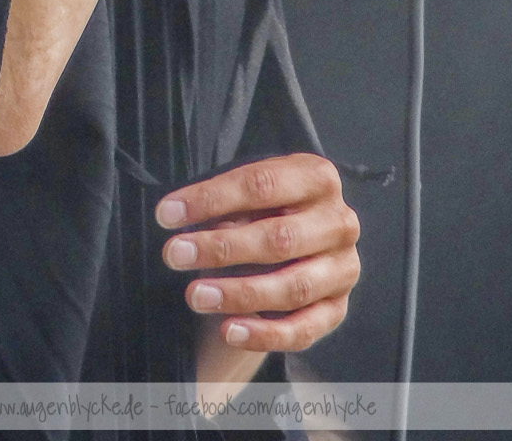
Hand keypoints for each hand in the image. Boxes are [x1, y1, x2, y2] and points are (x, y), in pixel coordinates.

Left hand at [157, 153, 359, 353]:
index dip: (211, 200)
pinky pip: (304, 329)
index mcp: (317, 177)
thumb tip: (187, 223)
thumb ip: (229, 207)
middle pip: (279, 238)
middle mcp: (339, 221)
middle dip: (221, 248)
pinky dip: (265, 334)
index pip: (261, 185)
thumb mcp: (251, 196)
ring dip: (239, 294)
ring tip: (196, 295)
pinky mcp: (338, 308)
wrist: (300, 244)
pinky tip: (229, 330)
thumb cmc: (266, 209)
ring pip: (292, 287)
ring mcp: (343, 267)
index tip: (167, 214)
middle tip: (175, 255)